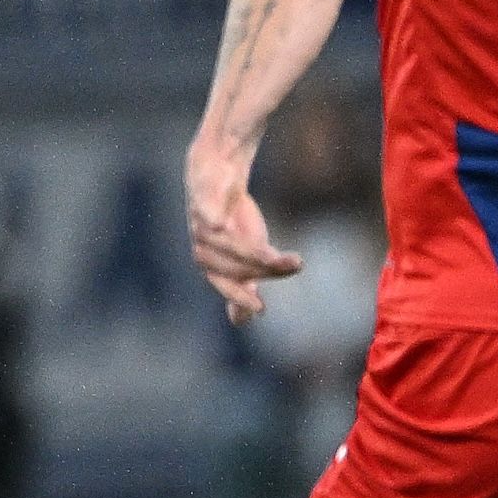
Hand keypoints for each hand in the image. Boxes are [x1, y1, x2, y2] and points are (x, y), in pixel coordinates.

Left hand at [186, 151, 300, 325]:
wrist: (217, 178)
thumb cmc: (231, 220)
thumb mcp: (244, 253)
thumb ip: (244, 283)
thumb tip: (245, 320)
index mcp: (210, 264)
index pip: (227, 283)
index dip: (240, 296)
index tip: (261, 308)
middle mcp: (202, 246)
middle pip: (238, 264)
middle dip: (266, 269)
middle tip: (297, 265)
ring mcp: (201, 222)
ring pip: (229, 242)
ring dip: (256, 250)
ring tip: (289, 257)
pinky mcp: (202, 196)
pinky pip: (206, 208)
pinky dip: (210, 215)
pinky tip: (218, 223)